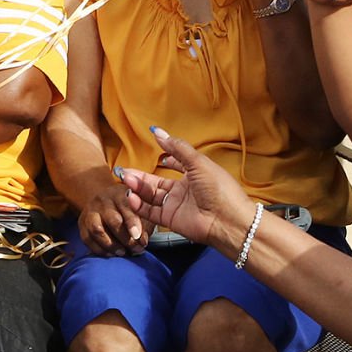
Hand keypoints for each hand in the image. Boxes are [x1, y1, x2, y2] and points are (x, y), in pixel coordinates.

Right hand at [78, 184, 147, 255]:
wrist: (105, 201)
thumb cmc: (128, 208)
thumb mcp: (139, 209)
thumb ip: (144, 224)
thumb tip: (142, 242)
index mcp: (119, 194)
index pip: (125, 206)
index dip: (132, 222)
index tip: (138, 236)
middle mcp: (102, 200)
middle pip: (112, 219)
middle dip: (124, 238)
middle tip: (136, 249)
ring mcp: (89, 211)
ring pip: (96, 230)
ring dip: (111, 245)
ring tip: (123, 252)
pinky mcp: (81, 223)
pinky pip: (87, 239)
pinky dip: (99, 250)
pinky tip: (111, 254)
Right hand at [118, 127, 257, 254]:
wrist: (228, 220)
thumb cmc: (219, 189)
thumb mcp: (198, 163)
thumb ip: (176, 148)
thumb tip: (157, 131)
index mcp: (193, 175)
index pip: (176, 165)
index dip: (166, 159)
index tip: (156, 154)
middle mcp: (183, 190)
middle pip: (155, 182)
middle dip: (139, 176)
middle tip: (123, 171)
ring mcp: (175, 205)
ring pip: (150, 196)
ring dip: (137, 187)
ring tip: (126, 180)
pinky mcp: (171, 219)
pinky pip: (150, 211)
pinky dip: (139, 205)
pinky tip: (132, 196)